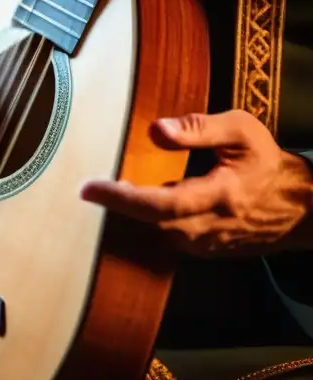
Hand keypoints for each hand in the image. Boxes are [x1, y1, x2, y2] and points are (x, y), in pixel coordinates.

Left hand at [80, 110, 312, 255]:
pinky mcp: (204, 251)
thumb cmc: (268, 163)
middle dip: (119, 204)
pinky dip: (150, 220)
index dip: (120, 198)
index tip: (88, 188)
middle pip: (150, 222)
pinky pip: (167, 237)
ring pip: (156, 232)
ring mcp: (207, 244)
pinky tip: (142, 201)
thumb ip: (197, 128)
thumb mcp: (241, 131)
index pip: (160, 203)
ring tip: (115, 189)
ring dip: (133, 212)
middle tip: (94, 185)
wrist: (301, 207)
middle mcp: (210, 227)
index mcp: (220, 196)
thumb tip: (155, 130)